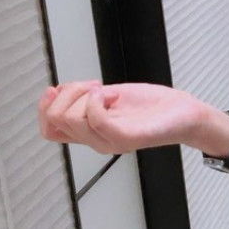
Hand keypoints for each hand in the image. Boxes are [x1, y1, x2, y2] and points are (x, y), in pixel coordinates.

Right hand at [37, 80, 214, 154]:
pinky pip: (95, 120)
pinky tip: (112, 95)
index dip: (44, 106)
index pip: (48, 130)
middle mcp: (97, 140)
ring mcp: (111, 141)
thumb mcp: (107, 97)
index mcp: (90, 131)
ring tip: (109, 92)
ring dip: (84, 94)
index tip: (60, 89)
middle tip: (94, 87)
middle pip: (55, 119)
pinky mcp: (127, 138)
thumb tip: (54, 91)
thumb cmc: (151, 107)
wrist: (184, 114)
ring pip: (70, 117)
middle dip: (68, 92)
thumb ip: (81, 98)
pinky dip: (97, 100)